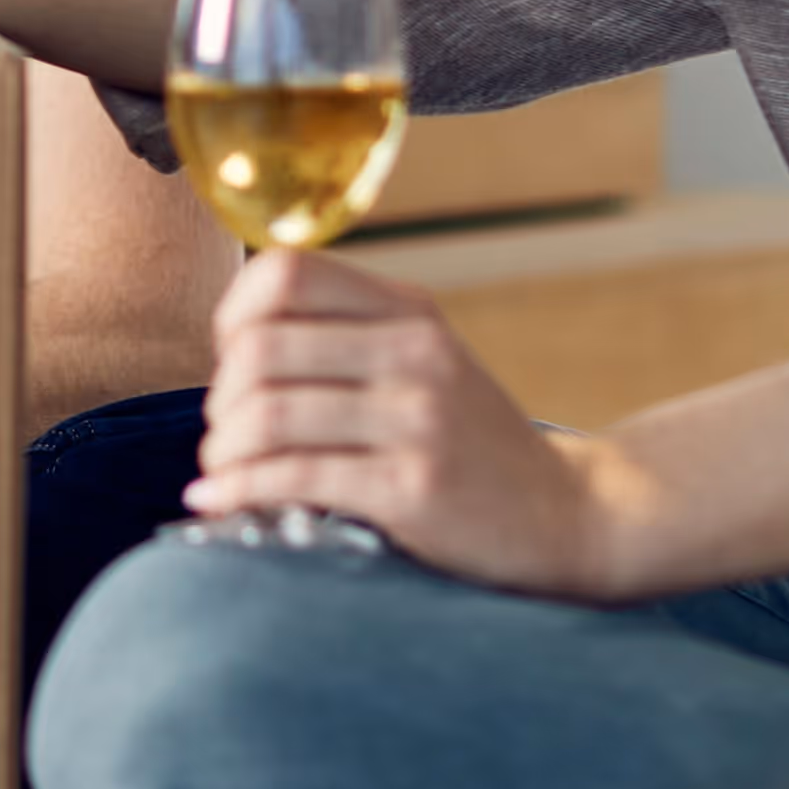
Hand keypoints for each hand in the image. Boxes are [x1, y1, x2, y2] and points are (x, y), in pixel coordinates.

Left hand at [192, 244, 644, 599]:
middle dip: (220, 396)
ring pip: (269, 413)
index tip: (229, 361)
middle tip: (224, 431)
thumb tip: (230, 346)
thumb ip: (347, 338)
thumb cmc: (473, 442)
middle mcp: (415, 352)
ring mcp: (417, 419)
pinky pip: (295, 477)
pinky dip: (239, 489)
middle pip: (261, 346)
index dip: (232, 314)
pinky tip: (219, 500)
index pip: (285, 272)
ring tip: (221, 469)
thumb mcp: (425, 362)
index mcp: (410, 310)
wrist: (570, 515)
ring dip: (224, 448)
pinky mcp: (413, 487)